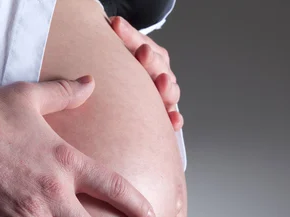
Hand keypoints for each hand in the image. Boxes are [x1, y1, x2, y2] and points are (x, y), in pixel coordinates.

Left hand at [111, 16, 183, 130]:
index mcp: (151, 55)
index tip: (118, 27)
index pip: (140, 43)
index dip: (130, 37)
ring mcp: (165, 94)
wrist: (134, 81)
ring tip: (162, 82)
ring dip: (166, 87)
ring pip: (170, 92)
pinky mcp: (165, 115)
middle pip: (159, 67)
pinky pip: (172, 119)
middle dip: (151, 60)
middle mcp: (161, 74)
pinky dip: (174, 120)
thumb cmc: (127, 67)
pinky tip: (173, 120)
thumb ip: (123, 38)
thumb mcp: (125, 51)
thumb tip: (115, 23)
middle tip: (143, 52)